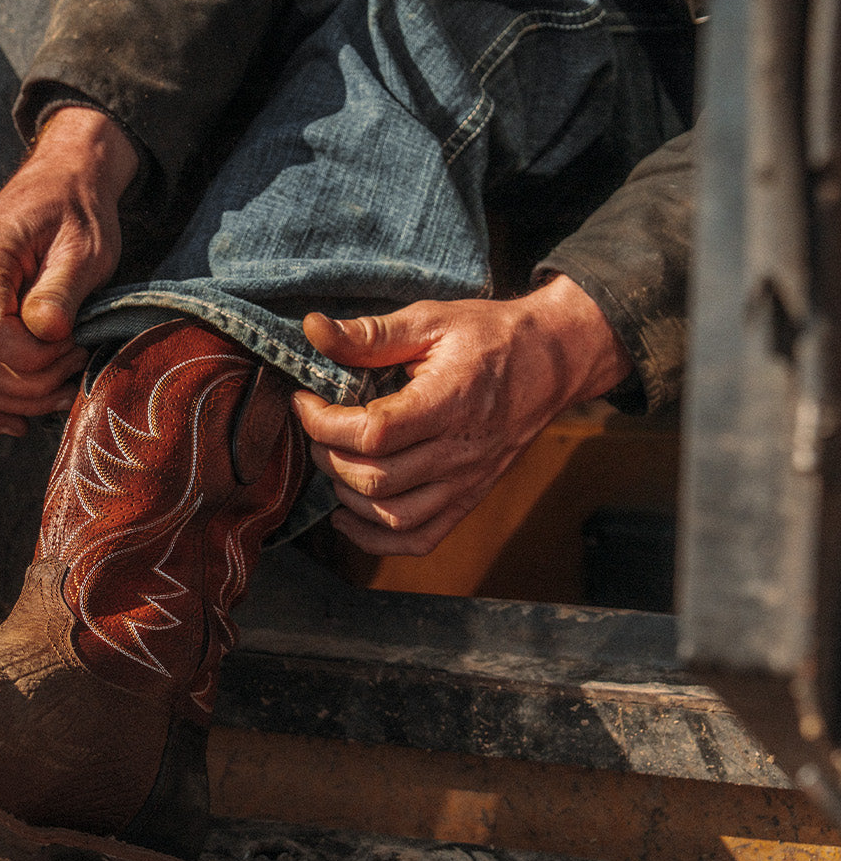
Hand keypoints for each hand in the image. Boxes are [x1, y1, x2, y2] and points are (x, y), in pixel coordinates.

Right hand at [0, 106, 138, 434]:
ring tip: (64, 387)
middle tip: (77, 365)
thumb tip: (44, 332)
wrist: (64, 188)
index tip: (73, 342)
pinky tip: (21, 421)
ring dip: (19, 400)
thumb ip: (62, 290)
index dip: (31, 356)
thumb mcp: (85, 246)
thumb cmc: (78, 212)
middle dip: (32, 384)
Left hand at [290, 276, 632, 555]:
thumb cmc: (488, 337)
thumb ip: (370, 334)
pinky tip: (347, 515)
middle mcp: (461, 451)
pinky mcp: (469, 499)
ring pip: (392, 515)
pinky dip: (375, 539)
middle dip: (329, 456)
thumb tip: (312, 329)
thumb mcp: (430, 321)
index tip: (306, 401)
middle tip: (318, 428)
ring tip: (334, 460)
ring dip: (347, 495)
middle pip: (376, 478)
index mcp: (450, 402)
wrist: (554, 362)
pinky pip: (419, 539)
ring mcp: (467, 482)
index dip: (325, 423)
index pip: (375, 433)